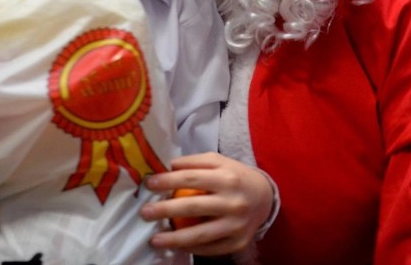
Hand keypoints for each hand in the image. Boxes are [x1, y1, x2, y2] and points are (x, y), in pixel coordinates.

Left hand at [140, 152, 273, 255]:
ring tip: (155, 239)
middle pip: (193, 207)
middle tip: (145, 212)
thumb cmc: (234, 176)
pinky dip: (192, 248)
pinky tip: (176, 246)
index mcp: (228, 178)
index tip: (149, 184)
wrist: (265, 198)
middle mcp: (234, 202)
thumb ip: (194, 162)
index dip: (168, 181)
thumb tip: (167, 166)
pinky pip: (211, 249)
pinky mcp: (238, 242)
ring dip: (175, 239)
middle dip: (166, 210)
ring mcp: (237, 225)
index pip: (192, 178)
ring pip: (201, 234)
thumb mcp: (218, 161)